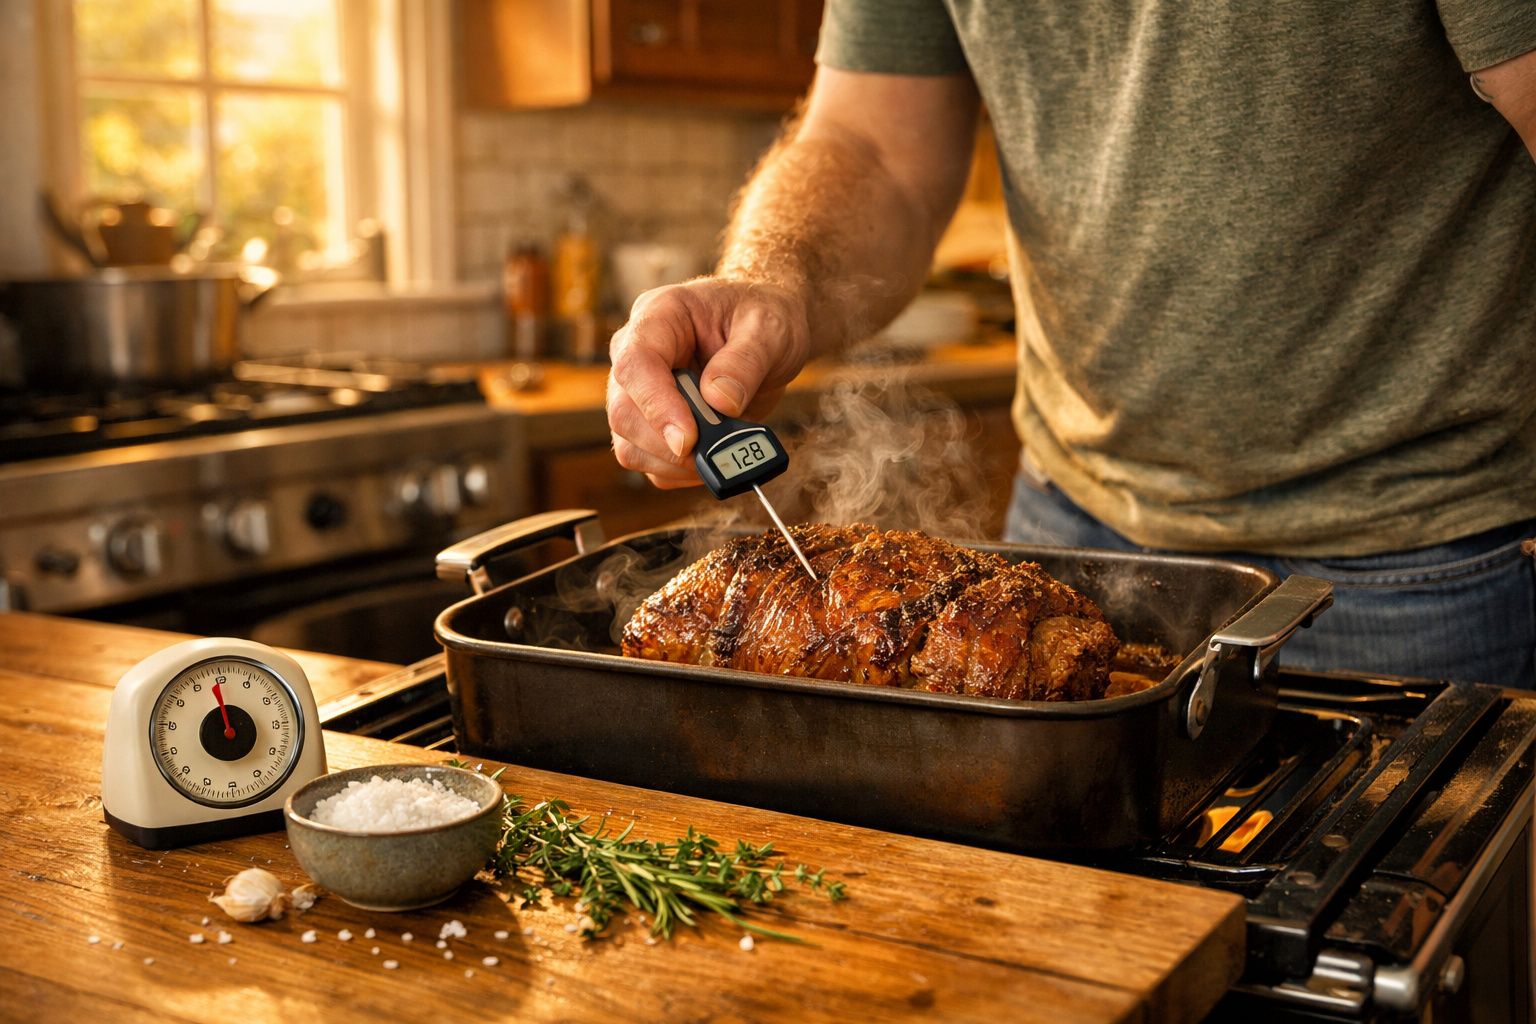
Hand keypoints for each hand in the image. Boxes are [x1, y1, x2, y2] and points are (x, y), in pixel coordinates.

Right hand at [607, 277, 810, 487]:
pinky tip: (715, 459)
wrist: (767, 333)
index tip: (688, 439)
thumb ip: (746, 361)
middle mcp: (637, 355)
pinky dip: (680, 473)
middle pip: (624, 412)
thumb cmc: (764, 318)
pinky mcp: (652, 424)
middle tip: (719, 451)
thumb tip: (720, 402)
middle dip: (669, 444)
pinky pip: (649, 462)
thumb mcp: (770, 329)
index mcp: (659, 317)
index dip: (656, 406)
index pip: (636, 364)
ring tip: (723, 454)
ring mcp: (640, 393)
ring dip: (674, 463)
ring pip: (629, 444)